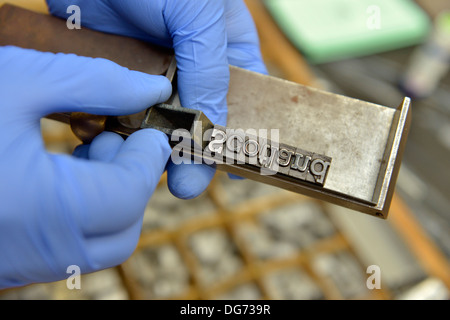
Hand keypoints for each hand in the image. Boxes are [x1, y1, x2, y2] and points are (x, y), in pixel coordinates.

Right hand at [0, 46, 171, 287]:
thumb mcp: (18, 80)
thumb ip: (95, 83)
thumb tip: (150, 88)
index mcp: (38, 208)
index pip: (129, 195)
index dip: (148, 159)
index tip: (149, 128)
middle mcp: (31, 251)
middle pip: (123, 230)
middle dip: (132, 184)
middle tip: (116, 139)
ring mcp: (17, 264)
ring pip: (98, 244)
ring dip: (110, 199)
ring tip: (87, 151)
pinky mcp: (6, 261)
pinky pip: (67, 247)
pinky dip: (83, 212)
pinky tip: (63, 172)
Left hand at [47, 0, 267, 197]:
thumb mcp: (198, 13)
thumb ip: (210, 70)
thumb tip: (211, 126)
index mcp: (226, 47)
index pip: (244, 100)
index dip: (241, 136)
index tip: (233, 170)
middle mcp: (191, 65)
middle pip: (198, 120)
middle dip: (191, 153)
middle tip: (185, 185)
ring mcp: (152, 74)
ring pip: (157, 123)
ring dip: (150, 147)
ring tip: (144, 168)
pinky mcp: (115, 77)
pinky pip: (118, 112)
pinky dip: (113, 130)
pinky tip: (109, 142)